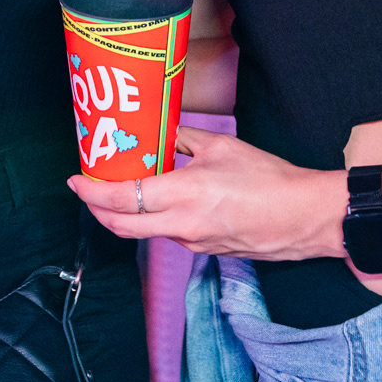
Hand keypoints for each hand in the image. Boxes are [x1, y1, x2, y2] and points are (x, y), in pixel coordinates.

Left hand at [68, 126, 345, 260]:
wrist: (305, 217)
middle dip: (97, 209)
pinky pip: (170, 234)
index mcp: (183, 195)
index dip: (91, 192)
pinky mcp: (206, 250)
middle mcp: (182, 225)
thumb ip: (183, 138)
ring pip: (145, 230)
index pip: (121, 199)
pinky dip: (156, 217)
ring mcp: (193, 243)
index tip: (76, 180)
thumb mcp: (221, 147)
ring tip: (125, 186)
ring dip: (127, 212)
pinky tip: (162, 199)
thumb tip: (161, 130)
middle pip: (121, 226)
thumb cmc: (270, 179)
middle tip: (89, 189)